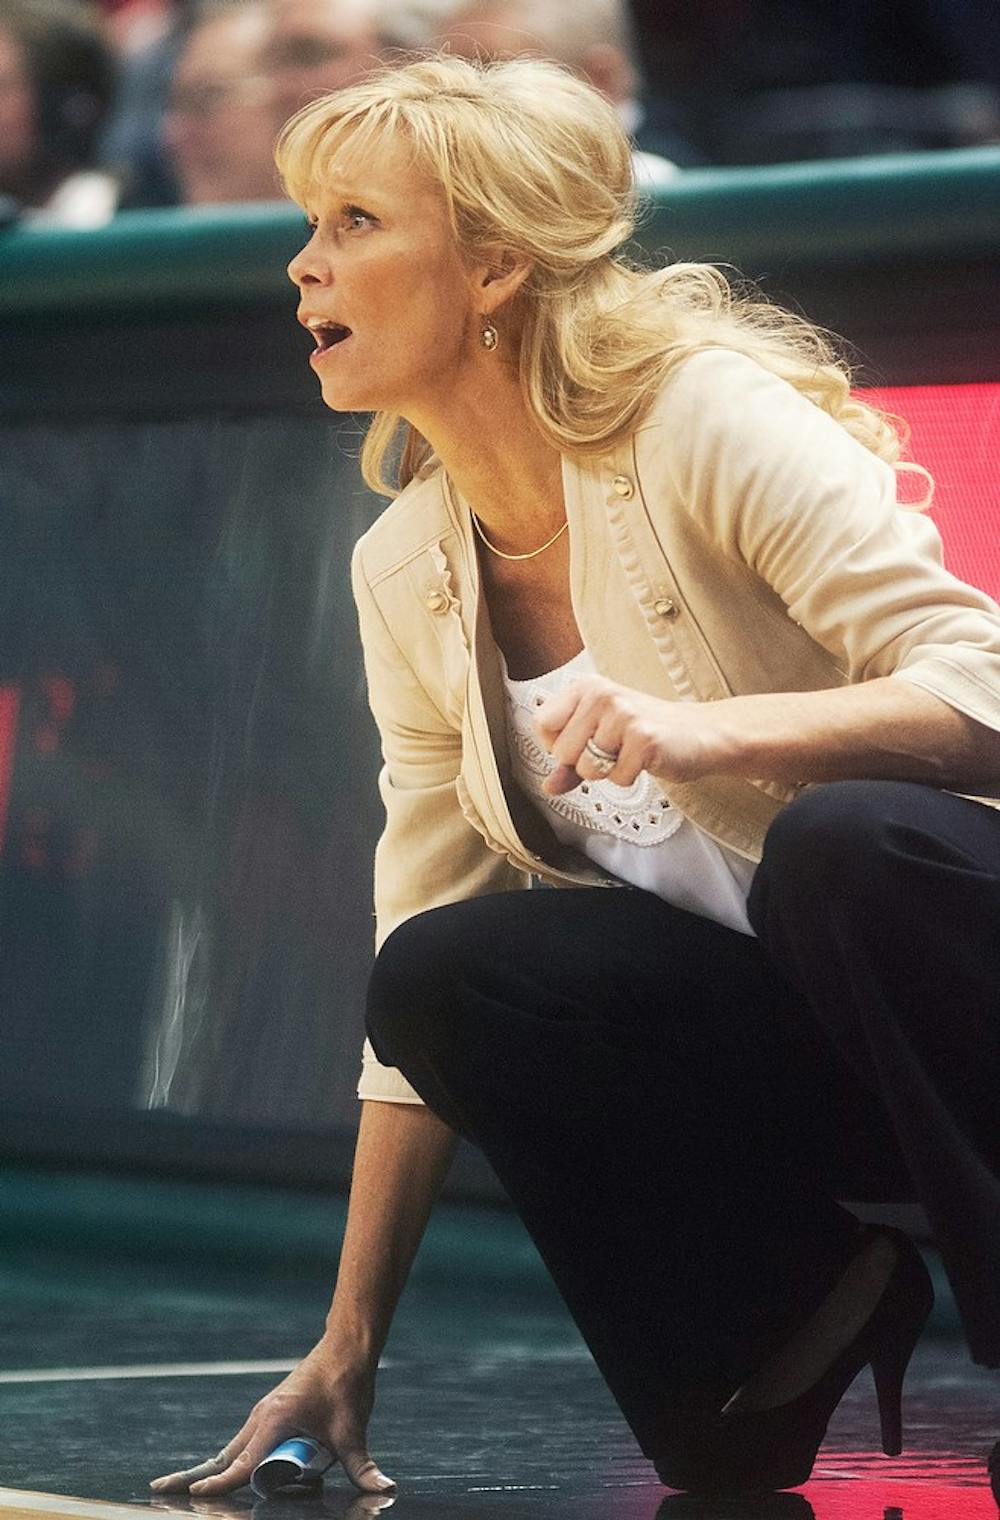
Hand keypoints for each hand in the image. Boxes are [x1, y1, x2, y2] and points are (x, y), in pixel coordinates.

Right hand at [149, 1342, 394, 1497]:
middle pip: (224, 1455)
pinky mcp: (272, 1411)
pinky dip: (230, 1456)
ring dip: (211, 1468)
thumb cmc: (347, 1384)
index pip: (242, 1463)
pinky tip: (224, 1469)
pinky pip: (244, 1440)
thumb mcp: (352, 1429)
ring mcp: (264, 1412)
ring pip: (232, 1447)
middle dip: (194, 1475)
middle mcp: (262, 1416)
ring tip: (183, 1486)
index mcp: (274, 1420)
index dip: (221, 1485)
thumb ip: (363, 1463)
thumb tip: (383, 1488)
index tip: (196, 1496)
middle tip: (158, 1490)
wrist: (346, 1347)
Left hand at [535, 674, 720, 794]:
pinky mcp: (644, 738)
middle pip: (562, 751)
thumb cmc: (646, 732)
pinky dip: (629, 777)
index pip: (542, 723)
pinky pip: (616, 778)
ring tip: (630, 752)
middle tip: (614, 748)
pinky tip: (644, 759)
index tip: (583, 743)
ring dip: (608, 771)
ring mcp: (623, 715)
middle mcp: (602, 695)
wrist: (700, 732)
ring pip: (587, 768)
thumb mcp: (602, 737)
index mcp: (586, 687)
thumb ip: (571, 762)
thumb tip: (548, 786)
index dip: (557, 745)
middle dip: (585, 763)